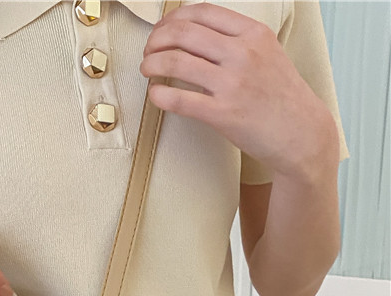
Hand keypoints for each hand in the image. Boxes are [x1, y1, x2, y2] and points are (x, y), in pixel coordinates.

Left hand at [139, 2, 336, 177]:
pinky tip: (154, 93)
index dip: (173, 18)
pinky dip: (159, 94)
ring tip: (147, 69)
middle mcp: (243, 54)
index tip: (162, 29)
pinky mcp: (223, 114)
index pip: (202, 12)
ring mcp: (232, 84)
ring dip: (152, 63)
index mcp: (253, 34)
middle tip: (148, 50)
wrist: (300, 131)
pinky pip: (179, 99)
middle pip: (184, 33)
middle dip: (157, 39)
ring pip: (177, 62)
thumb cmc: (279, 95)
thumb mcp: (266, 53)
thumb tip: (195, 34)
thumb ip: (236, 41)